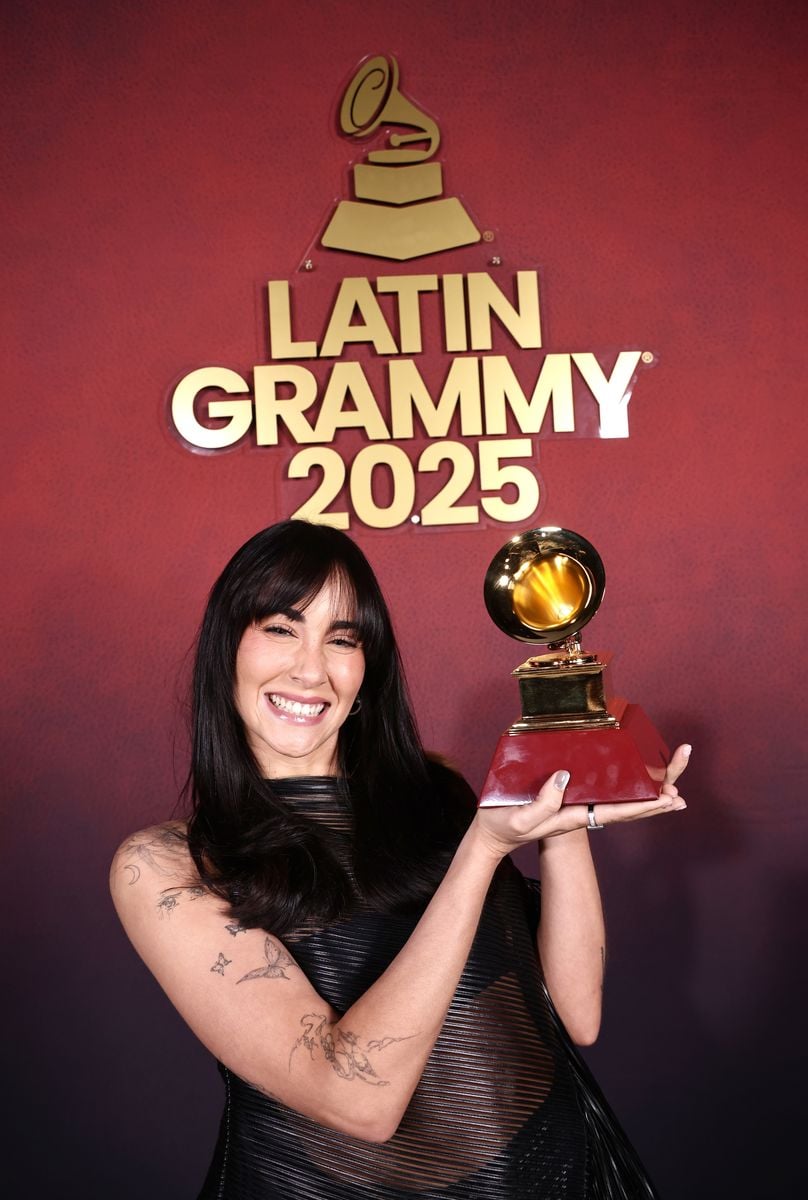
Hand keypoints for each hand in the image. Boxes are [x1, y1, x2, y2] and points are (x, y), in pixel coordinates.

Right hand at [474, 744, 689, 856]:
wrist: (491, 834)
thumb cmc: (504, 826)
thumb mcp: (522, 819)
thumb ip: (544, 802)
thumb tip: (567, 776)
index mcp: (576, 817)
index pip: (619, 812)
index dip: (646, 806)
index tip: (671, 800)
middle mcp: (582, 811)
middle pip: (627, 807)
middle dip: (654, 802)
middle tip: (682, 794)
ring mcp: (576, 806)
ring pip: (619, 800)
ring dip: (644, 794)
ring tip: (669, 788)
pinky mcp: (567, 798)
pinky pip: (603, 792)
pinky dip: (623, 786)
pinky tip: (630, 780)